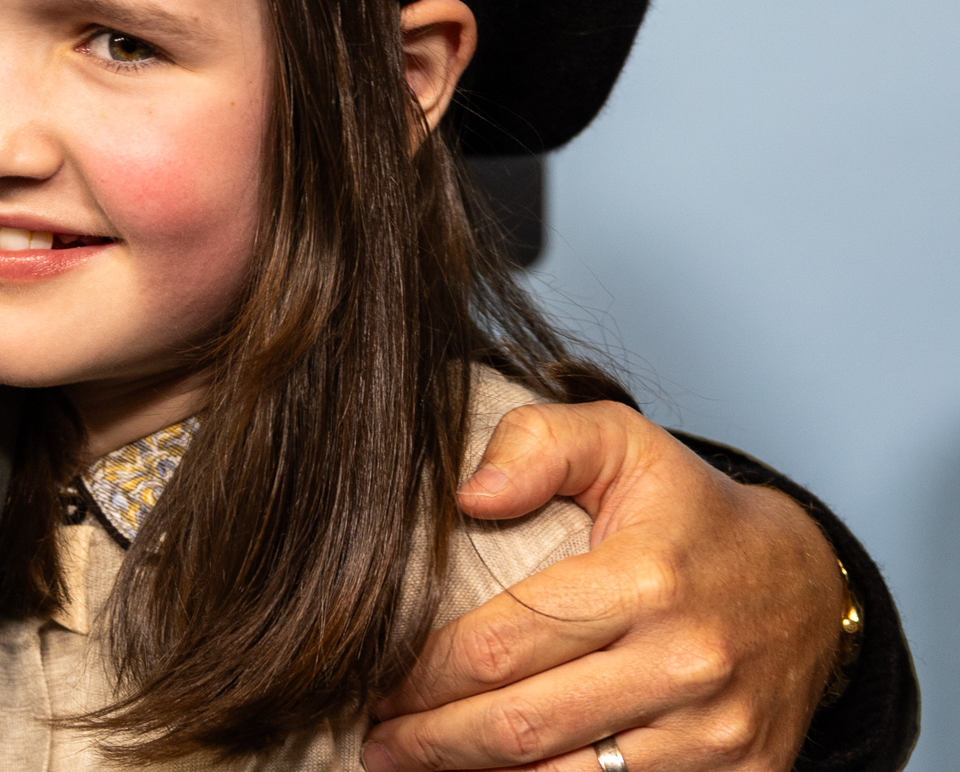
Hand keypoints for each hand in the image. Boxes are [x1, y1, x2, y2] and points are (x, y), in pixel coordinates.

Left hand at [362, 400, 842, 771]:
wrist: (806, 584)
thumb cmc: (688, 511)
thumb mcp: (619, 441)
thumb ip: (536, 444)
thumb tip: (466, 494)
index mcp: (645, 581)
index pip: (500, 646)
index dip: (422, 674)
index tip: (374, 681)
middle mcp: (686, 665)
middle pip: (523, 727)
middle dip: (433, 742)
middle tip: (378, 742)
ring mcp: (718, 734)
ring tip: (420, 766)